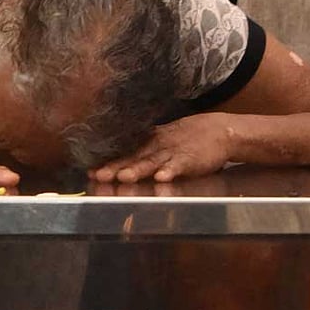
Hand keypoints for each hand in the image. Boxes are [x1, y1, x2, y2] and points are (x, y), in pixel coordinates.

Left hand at [89, 113, 231, 182]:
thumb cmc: (187, 138)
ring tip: (125, 177)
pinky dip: (171, 171)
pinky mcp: (190, 158)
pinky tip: (162, 178)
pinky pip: (179, 165)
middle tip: (100, 175)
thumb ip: (142, 149)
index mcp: (148, 143)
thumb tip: (117, 161)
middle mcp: (157, 147)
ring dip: (138, 169)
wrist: (219, 130)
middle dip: (116, 167)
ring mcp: (173, 152)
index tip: (90, 171)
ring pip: (152, 161)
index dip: (108, 162)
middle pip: (133, 158)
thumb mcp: (162, 139)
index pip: (125, 153)